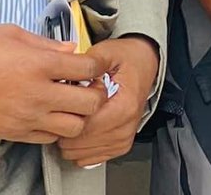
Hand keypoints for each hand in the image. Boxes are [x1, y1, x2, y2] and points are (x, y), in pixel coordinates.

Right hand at [0, 25, 105, 143]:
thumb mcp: (13, 34)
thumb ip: (48, 43)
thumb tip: (71, 49)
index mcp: (40, 64)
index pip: (89, 68)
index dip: (98, 65)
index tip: (95, 65)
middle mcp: (38, 93)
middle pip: (90, 102)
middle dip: (96, 93)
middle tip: (90, 86)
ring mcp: (27, 116)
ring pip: (74, 127)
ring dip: (79, 115)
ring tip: (72, 103)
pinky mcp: (14, 132)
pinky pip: (49, 138)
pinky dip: (56, 129)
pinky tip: (52, 114)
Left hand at [57, 35, 158, 168]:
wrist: (144, 63)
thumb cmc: (127, 59)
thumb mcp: (108, 52)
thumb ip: (89, 63)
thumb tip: (71, 73)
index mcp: (124, 107)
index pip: (82, 127)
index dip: (66, 115)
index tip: (67, 101)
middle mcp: (126, 126)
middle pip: (77, 143)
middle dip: (66, 126)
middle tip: (71, 107)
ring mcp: (123, 138)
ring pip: (79, 154)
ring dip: (71, 138)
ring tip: (78, 116)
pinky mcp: (120, 145)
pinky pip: (87, 158)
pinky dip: (79, 146)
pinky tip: (83, 128)